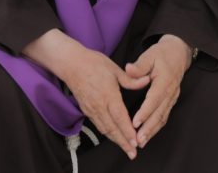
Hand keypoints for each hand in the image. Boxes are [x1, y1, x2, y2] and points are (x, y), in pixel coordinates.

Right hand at [23, 30, 149, 159]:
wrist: (71, 64)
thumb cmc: (94, 64)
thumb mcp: (115, 69)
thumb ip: (131, 79)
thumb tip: (147, 81)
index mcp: (108, 95)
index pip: (120, 117)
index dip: (128, 131)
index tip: (136, 141)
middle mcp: (99, 105)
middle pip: (112, 128)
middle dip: (123, 142)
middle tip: (133, 153)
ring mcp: (91, 109)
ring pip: (105, 129)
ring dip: (116, 140)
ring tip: (125, 148)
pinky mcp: (86, 110)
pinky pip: (98, 125)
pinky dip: (107, 133)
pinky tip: (113, 137)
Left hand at [125, 34, 190, 148]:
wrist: (178, 53)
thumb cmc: (162, 54)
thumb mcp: (150, 55)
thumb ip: (140, 64)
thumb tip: (129, 70)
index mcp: (165, 80)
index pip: (154, 99)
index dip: (145, 112)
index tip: (135, 123)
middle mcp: (171, 91)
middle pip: (160, 113)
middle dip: (149, 128)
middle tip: (138, 140)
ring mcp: (172, 97)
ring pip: (163, 117)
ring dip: (153, 130)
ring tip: (142, 142)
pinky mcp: (171, 100)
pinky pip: (164, 115)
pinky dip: (156, 126)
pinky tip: (148, 134)